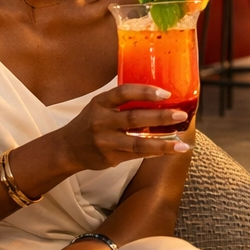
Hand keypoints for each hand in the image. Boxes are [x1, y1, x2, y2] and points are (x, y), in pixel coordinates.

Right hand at [57, 85, 192, 172]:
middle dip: (160, 117)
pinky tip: (169, 150)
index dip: (145, 92)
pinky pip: (136, 155)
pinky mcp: (108, 158)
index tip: (166, 94)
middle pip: (134, 118)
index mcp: (100, 103)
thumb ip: (122, 100)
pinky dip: (154, 153)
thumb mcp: (100, 105)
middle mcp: (101, 121)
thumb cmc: (91, 122)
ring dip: (162, 144)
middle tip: (181, 115)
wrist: (67, 148)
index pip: (123, 93)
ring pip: (137, 143)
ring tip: (182, 144)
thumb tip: (160, 95)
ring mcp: (104, 141)